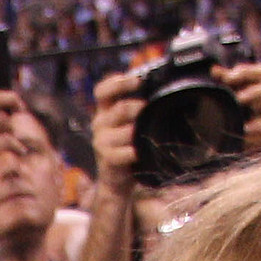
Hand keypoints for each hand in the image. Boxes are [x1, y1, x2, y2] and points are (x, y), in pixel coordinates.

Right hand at [87, 69, 144, 194]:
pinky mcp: (107, 158)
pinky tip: (143, 152)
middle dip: (140, 108)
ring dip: (141, 132)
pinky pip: (127, 151)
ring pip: (127, 130)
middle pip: (120, 108)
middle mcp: (99, 123)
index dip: (118, 82)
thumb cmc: (125, 147)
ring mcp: (101, 141)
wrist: (115, 180)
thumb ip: (135, 109)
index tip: (138, 81)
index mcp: (104, 111)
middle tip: (151, 111)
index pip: (102, 90)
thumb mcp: (126, 124)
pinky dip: (138, 152)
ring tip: (149, 134)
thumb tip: (161, 92)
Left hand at [222, 62, 260, 154]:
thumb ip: (235, 133)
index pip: (252, 77)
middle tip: (228, 79)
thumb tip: (209, 144)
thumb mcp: (250, 141)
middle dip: (246, 72)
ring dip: (256, 92)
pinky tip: (250, 130)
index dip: (234, 73)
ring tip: (239, 100)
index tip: (215, 73)